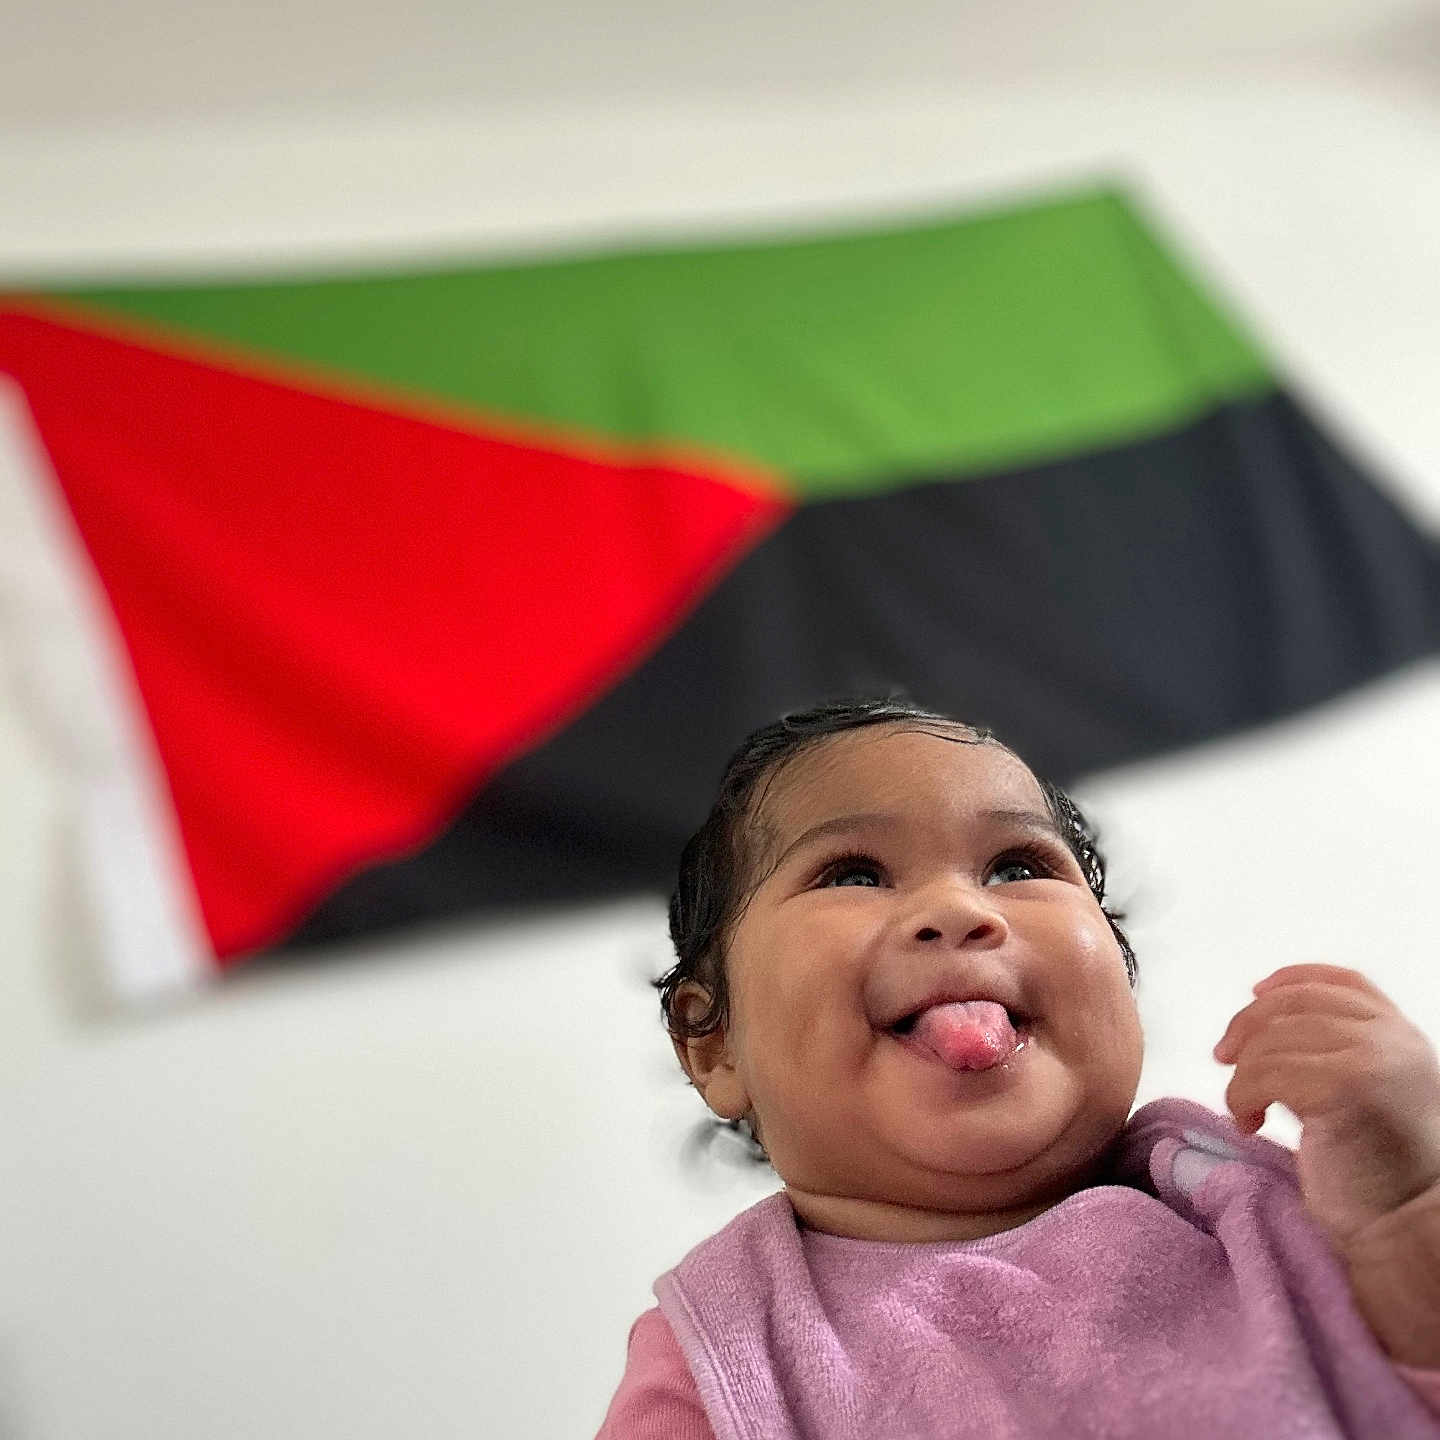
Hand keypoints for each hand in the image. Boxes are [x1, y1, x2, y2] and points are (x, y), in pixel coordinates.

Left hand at [1213, 964, 1439, 1252]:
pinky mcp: (1347, 1087)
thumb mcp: (1366, 1093)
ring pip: (1273, 1040)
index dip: (1293, 979)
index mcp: (1402, 1037)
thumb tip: (1264, 1023)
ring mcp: (1373, 1059)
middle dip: (1248, 1025)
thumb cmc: (1376, 1172)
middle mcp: (1394, 1040)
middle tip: (1224, 1058)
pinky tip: (1250, 1124)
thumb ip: (1336, 1053)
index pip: (1344, 983)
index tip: (1256, 993)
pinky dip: (1241, 1096)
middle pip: (1297, 1003)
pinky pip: (1265, 1072)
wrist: (1402, 1228)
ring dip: (1243, 1075)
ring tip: (1247, 1111)